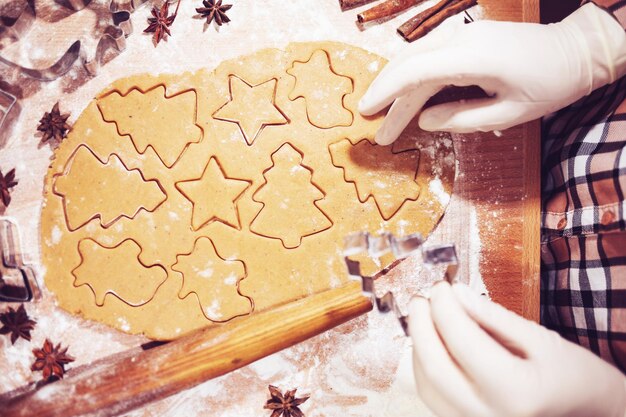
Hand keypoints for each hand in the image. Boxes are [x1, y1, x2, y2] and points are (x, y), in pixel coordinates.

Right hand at [359, 3, 625, 143]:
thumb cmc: (548, 86)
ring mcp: (464, 33)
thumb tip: (425, 122)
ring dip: (396, 85)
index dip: (388, 92)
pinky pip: (430, 55)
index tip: (367, 113)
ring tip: (382, 113)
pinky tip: (406, 95)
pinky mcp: (466, 37)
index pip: (415, 71)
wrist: (575, 51)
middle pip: (410, 64)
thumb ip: (463, 120)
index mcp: (472, 58)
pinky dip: (413, 76)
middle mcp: (462, 38)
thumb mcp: (509, 114)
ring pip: (416, 57)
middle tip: (373, 126)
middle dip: (388, 95)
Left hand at [408, 282, 625, 416]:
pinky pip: (432, 395)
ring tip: (426, 316)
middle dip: (420, 326)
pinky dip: (425, 366)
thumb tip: (456, 293)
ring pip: (427, 384)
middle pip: (435, 367)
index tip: (440, 287)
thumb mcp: (540, 338)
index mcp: (516, 391)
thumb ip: (493, 316)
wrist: (584, 409)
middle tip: (422, 299)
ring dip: (419, 346)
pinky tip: (432, 342)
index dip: (445, 308)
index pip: (463, 342)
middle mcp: (490, 415)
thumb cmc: (570, 373)